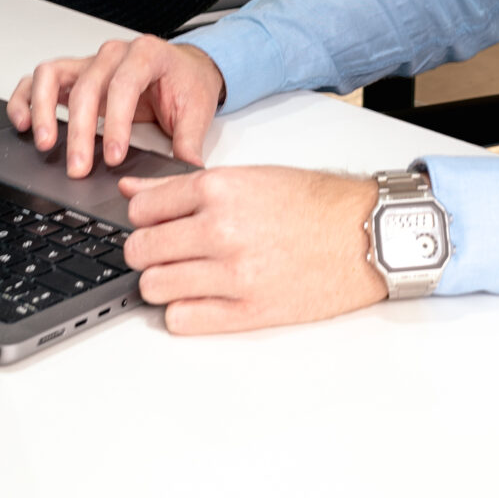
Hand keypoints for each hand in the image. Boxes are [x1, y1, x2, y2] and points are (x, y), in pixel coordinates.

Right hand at [8, 36, 226, 176]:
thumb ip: (189, 142)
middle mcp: (113, 54)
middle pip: (86, 87)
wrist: (183, 68)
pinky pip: (39, 80)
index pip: (124, 85)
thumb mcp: (196, 111)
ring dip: (43, 110)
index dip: (117, 123)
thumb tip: (188, 170)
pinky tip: (23, 123)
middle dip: (81, 131)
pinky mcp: (73, 74)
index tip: (114, 157)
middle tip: (79, 167)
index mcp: (147, 55)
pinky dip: (26, 99)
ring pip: (52, 75)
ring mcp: (89, 62)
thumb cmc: (187, 83)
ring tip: (45, 143)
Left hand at [121, 167, 385, 333]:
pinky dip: (183, 311)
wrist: (367, 235)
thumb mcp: (249, 178)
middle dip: (146, 252)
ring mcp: (234, 274)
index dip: (143, 217)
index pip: (142, 207)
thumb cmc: (316, 204)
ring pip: (153, 287)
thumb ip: (184, 186)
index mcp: (220, 189)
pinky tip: (203, 298)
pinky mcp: (249, 311)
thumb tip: (131, 188)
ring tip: (185, 277)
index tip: (154, 223)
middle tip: (166, 253)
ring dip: (162, 284)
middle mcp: (222, 228)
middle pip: (140, 249)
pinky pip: (181, 319)